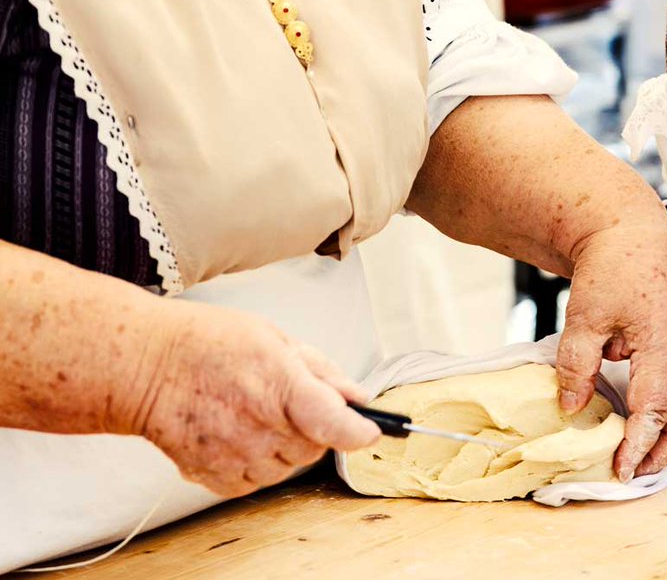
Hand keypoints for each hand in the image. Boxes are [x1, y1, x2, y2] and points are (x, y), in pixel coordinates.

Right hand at [113, 302, 380, 496]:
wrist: (142, 366)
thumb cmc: (204, 343)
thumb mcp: (273, 338)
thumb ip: (320, 370)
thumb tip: (356, 395)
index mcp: (279, 386)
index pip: (335, 423)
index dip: (360, 431)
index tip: (372, 429)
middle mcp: (259, 426)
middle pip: (316, 446)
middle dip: (314, 426)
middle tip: (287, 400)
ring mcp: (235, 455)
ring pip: (289, 466)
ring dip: (286, 446)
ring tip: (256, 413)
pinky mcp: (214, 476)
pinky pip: (257, 481)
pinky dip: (257, 463)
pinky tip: (239, 433)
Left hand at [555, 225, 666, 482]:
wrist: (634, 234)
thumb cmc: (613, 269)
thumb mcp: (584, 318)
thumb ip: (577, 366)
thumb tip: (572, 408)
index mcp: (664, 349)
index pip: (654, 412)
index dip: (638, 445)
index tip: (621, 470)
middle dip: (663, 451)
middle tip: (636, 474)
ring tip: (647, 458)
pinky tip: (651, 423)